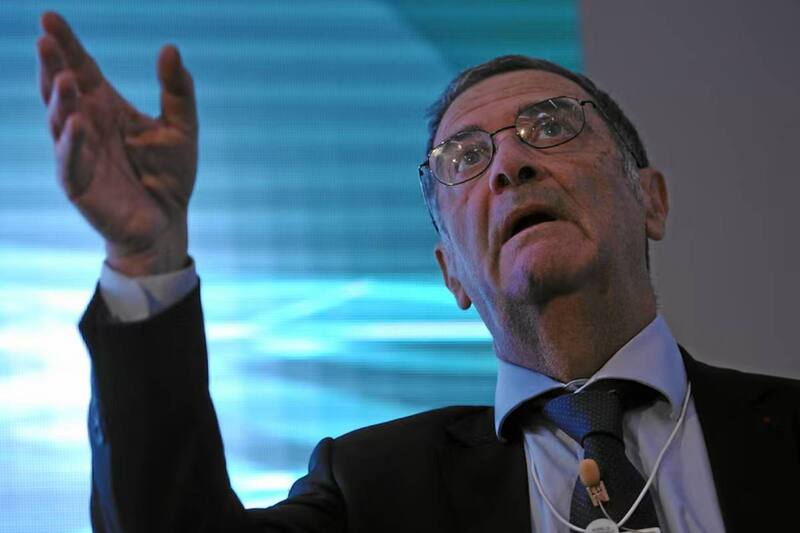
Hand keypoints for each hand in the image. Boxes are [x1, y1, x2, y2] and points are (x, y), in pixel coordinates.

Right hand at [37, 12, 197, 275]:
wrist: (168, 222)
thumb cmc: (170, 175)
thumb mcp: (182, 128)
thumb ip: (178, 91)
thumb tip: (170, 48)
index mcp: (106, 107)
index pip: (82, 68)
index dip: (66, 43)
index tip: (50, 16)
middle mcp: (86, 125)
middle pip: (62, 88)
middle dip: (52, 64)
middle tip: (46, 39)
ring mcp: (78, 153)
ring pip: (60, 120)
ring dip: (60, 99)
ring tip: (64, 78)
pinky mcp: (79, 183)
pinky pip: (71, 160)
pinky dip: (73, 142)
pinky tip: (77, 122)